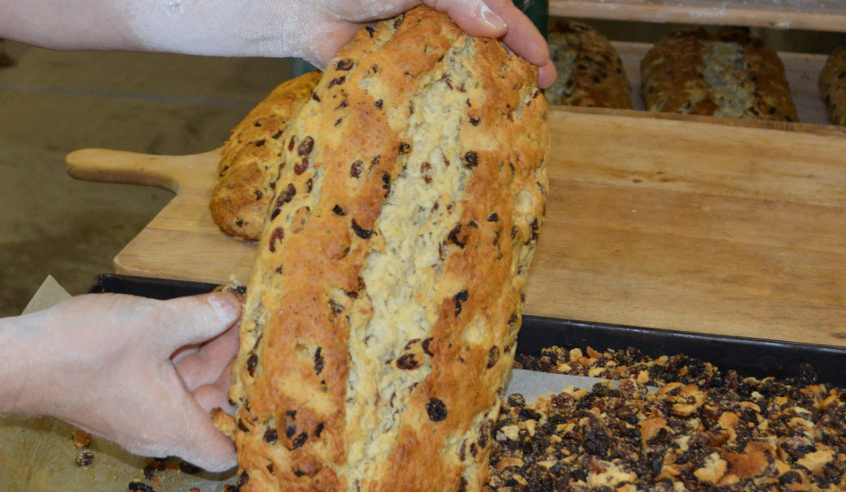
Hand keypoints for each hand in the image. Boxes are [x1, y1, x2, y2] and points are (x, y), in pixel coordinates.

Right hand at [15, 292, 240, 471]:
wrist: (18, 361)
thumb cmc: (84, 350)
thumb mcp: (155, 323)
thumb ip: (200, 316)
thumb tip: (233, 306)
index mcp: (173, 426)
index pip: (226, 453)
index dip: (249, 426)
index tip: (262, 385)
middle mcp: (158, 431)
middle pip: (212, 413)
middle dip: (233, 374)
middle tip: (250, 332)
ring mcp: (137, 417)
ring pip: (187, 393)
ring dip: (207, 359)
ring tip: (226, 317)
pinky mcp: (121, 400)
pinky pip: (163, 385)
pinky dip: (180, 359)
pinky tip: (190, 321)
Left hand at [289, 0, 556, 87]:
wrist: (300, 8)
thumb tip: (496, 24)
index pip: (496, 11)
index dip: (524, 36)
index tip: (545, 63)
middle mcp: (437, 19)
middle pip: (484, 44)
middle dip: (514, 67)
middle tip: (540, 93)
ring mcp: (418, 49)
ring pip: (458, 71)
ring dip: (484, 90)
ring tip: (511, 113)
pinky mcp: (395, 76)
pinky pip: (425, 93)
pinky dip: (443, 107)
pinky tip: (460, 125)